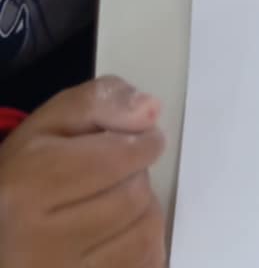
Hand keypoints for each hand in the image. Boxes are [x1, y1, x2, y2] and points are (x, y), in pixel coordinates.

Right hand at [0, 79, 165, 267]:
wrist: (3, 234)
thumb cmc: (27, 173)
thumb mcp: (52, 122)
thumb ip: (102, 101)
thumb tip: (149, 111)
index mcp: (27, 189)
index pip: (117, 160)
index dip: (144, 143)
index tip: (144, 141)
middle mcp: (37, 244)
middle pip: (134, 197)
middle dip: (137, 177)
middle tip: (117, 176)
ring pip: (145, 233)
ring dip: (142, 211)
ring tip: (113, 205)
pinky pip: (144, 264)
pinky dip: (143, 246)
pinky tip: (115, 236)